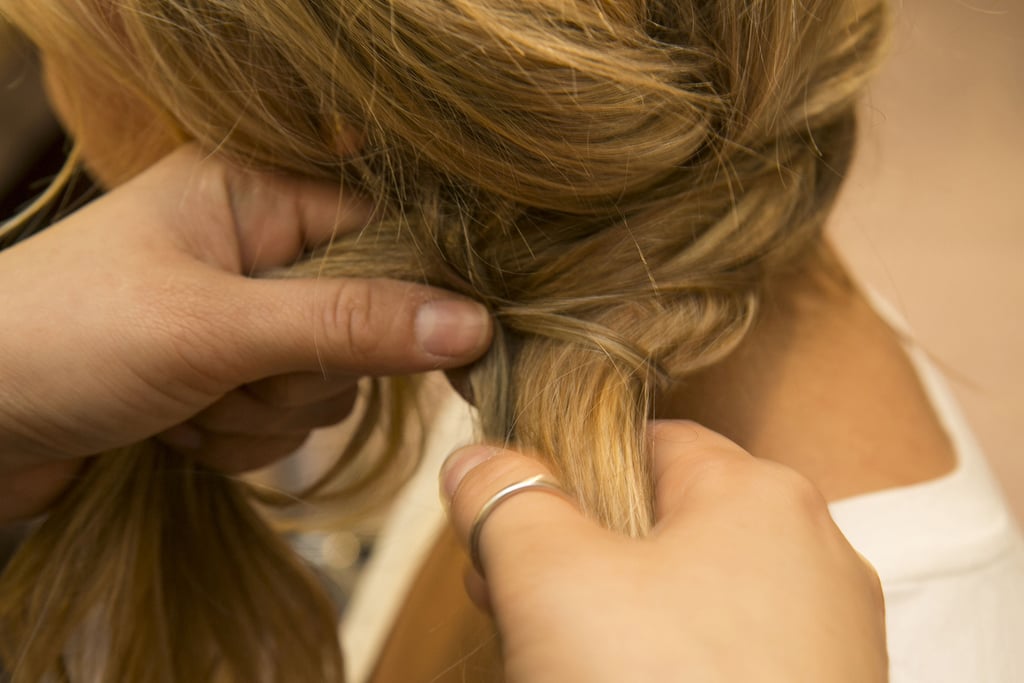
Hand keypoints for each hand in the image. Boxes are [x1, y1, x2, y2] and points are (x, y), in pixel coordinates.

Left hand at [0, 146, 490, 520]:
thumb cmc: (65, 340)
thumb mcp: (214, 326)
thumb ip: (348, 323)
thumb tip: (473, 324)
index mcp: (253, 195)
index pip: (385, 233)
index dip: (420, 293)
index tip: (459, 348)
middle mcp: (255, 250)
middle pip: (361, 322)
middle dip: (300, 373)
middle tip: (230, 373)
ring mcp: (240, 319)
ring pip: (323, 384)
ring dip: (262, 415)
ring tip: (183, 404)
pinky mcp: (223, 378)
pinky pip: (282, 422)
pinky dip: (238, 441)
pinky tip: (174, 430)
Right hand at [441, 421, 887, 682]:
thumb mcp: (551, 580)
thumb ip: (506, 500)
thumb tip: (475, 461)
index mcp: (761, 494)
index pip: (644, 444)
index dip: (564, 478)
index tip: (511, 530)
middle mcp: (812, 554)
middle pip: (664, 525)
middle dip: (579, 559)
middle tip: (514, 604)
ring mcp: (828, 635)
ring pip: (693, 597)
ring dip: (617, 617)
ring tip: (561, 661)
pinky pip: (727, 654)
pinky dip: (671, 663)